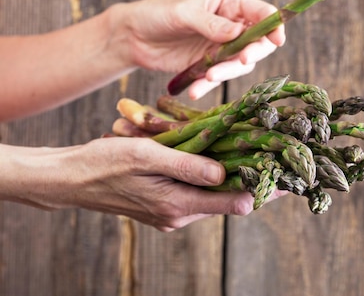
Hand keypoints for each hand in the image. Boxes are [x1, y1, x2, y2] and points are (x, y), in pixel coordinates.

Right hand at [0, 138, 281, 230]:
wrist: (71, 179)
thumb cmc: (105, 163)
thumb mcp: (147, 156)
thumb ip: (187, 165)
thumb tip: (225, 173)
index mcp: (177, 205)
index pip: (234, 202)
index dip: (263, 189)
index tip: (288, 178)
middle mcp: (179, 214)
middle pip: (229, 199)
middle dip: (252, 178)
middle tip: (278, 158)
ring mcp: (172, 212)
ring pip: (214, 194)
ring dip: (231, 174)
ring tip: (253, 151)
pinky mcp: (165, 204)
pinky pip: (196, 191)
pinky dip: (209, 175)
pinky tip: (216, 155)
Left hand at [115, 0, 285, 98]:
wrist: (132, 36)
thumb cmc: (157, 13)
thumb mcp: (183, 14)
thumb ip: (211, 23)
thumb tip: (238, 32)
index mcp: (232, 2)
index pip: (263, 13)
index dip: (274, 26)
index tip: (277, 40)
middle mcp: (233, 24)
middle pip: (259, 42)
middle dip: (252, 53)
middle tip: (241, 60)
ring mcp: (223, 47)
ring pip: (241, 64)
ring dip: (227, 72)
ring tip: (207, 77)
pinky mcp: (210, 65)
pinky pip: (219, 78)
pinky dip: (208, 86)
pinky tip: (195, 90)